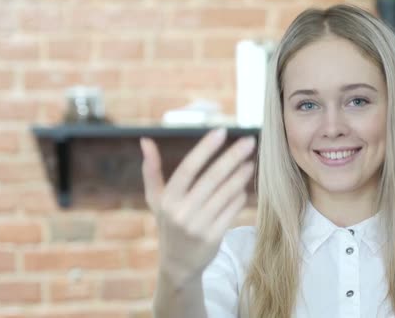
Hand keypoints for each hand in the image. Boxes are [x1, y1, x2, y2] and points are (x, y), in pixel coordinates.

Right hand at [140, 129, 255, 286]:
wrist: (178, 264)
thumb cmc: (169, 224)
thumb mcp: (156, 200)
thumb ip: (151, 170)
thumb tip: (145, 141)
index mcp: (167, 199)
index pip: (188, 168)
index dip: (205, 148)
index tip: (221, 131)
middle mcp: (182, 212)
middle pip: (212, 178)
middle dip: (232, 157)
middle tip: (249, 141)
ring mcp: (199, 226)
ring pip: (226, 193)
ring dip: (240, 176)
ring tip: (249, 162)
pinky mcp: (214, 237)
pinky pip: (232, 210)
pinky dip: (240, 197)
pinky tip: (243, 187)